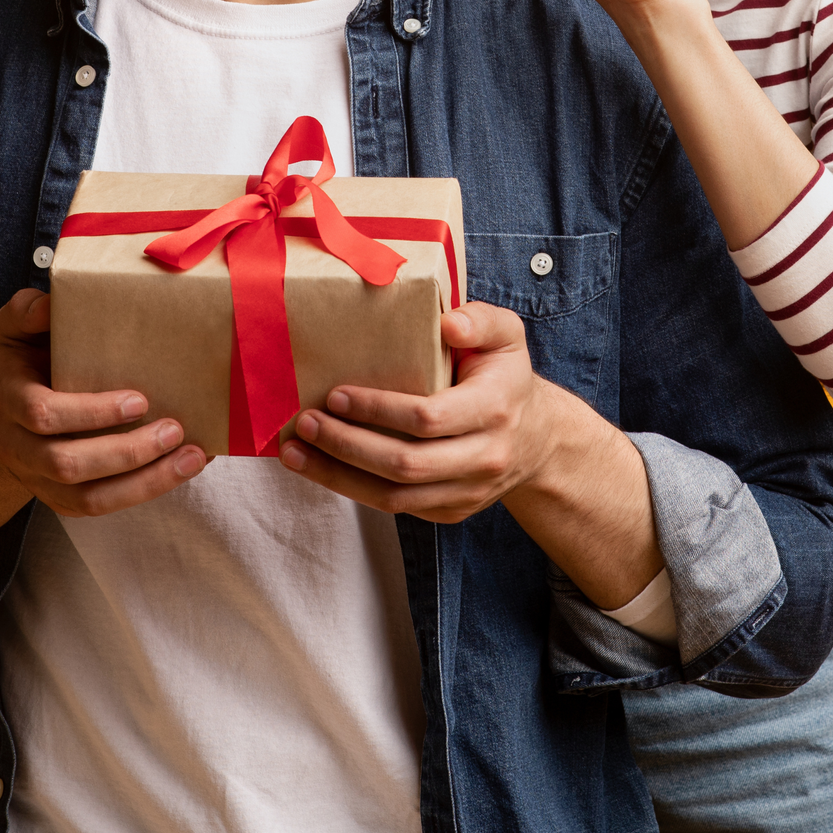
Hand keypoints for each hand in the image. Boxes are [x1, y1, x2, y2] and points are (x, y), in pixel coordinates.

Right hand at [0, 288, 208, 516]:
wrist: (7, 415)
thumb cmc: (26, 361)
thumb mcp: (17, 329)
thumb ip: (27, 311)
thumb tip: (49, 305)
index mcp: (12, 401)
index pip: (43, 415)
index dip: (90, 412)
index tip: (140, 399)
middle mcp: (20, 448)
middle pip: (67, 464)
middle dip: (126, 451)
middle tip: (174, 429)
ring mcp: (41, 481)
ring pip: (89, 499)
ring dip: (145, 482)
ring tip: (191, 457)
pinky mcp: (63, 500)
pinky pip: (101, 507)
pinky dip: (144, 492)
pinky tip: (182, 470)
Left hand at [277, 302, 558, 522]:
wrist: (537, 439)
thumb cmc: (506, 376)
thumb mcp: (507, 336)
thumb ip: (481, 320)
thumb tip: (447, 323)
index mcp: (493, 409)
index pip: (428, 418)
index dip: (378, 409)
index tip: (335, 393)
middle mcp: (484, 458)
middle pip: (406, 464)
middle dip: (347, 445)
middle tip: (306, 422)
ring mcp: (467, 492)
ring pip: (395, 497)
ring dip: (338, 477)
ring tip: (295, 453)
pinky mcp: (450, 512)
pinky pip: (396, 507)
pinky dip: (353, 489)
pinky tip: (321, 468)